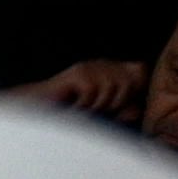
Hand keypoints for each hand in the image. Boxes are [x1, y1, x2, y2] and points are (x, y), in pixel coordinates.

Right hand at [15, 58, 146, 120]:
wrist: (38, 110)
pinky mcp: (78, 73)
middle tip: (96, 111)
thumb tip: (136, 112)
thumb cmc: (70, 113)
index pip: (139, 70)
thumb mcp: (101, 114)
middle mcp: (103, 65)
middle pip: (128, 81)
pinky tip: (73, 108)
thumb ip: (119, 111)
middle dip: (116, 102)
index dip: (136, 86)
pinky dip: (84, 105)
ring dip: (98, 106)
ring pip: (112, 87)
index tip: (120, 103)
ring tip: (83, 110)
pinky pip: (92, 91)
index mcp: (111, 71)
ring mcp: (90, 67)